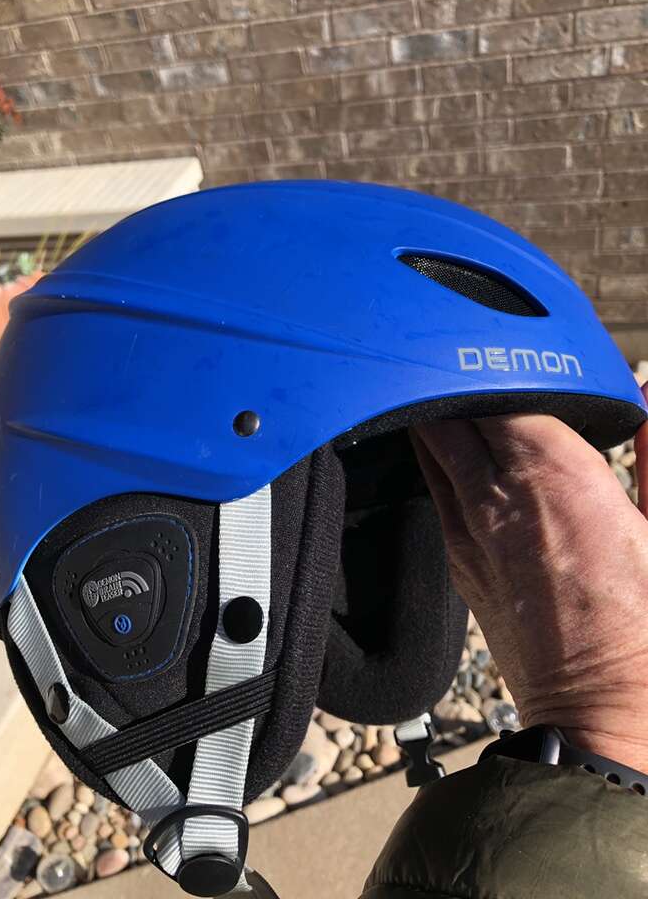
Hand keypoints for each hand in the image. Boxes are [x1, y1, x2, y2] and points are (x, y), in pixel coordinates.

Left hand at [412, 386, 647, 772]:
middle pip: (450, 410)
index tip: (503, 348)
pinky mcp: (456, 559)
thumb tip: (645, 387)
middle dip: (453, 379)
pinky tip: (449, 445)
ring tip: (446, 387)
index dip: (497, 363)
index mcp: (556, 475)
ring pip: (430, 444)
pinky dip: (436, 457)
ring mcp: (468, 529)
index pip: (500, 390)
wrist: (601, 709)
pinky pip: (432, 486)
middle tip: (462, 356)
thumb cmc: (644, 622)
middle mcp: (498, 494)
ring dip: (436, 413)